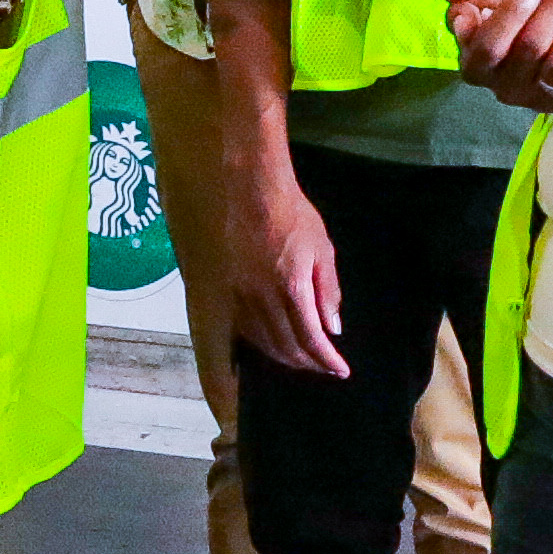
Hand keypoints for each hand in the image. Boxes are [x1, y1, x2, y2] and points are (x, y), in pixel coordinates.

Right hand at [224, 149, 344, 381]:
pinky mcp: (212, 295)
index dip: (326, 360)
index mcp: (290, 287)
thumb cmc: (285, 208)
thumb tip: (333, 327)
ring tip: (300, 361)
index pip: (311, 338)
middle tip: (322, 367)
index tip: (339, 369)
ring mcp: (233, 299)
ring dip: (283, 358)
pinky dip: (252, 352)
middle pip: (285, 347)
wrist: (237, 183)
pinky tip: (262, 356)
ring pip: (260, 344)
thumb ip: (328, 289)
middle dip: (307, 363)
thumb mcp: (320, 245)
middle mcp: (259, 300)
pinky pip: (233, 336)